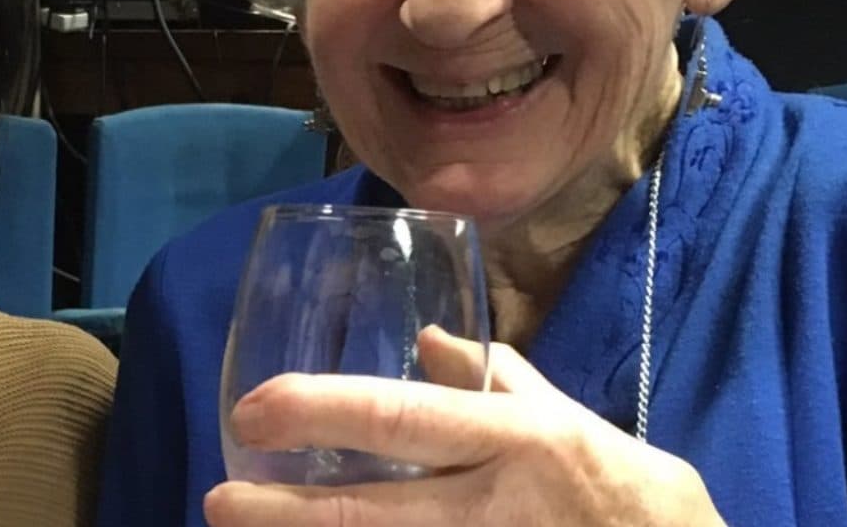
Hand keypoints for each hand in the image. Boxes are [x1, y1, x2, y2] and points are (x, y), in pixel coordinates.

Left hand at [204, 328, 723, 526]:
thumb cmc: (627, 493)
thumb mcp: (568, 422)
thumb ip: (498, 379)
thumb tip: (428, 338)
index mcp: (514, 439)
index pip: (402, 417)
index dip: (320, 412)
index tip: (253, 408)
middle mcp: (495, 504)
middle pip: (374, 512)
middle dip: (285, 511)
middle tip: (218, 501)